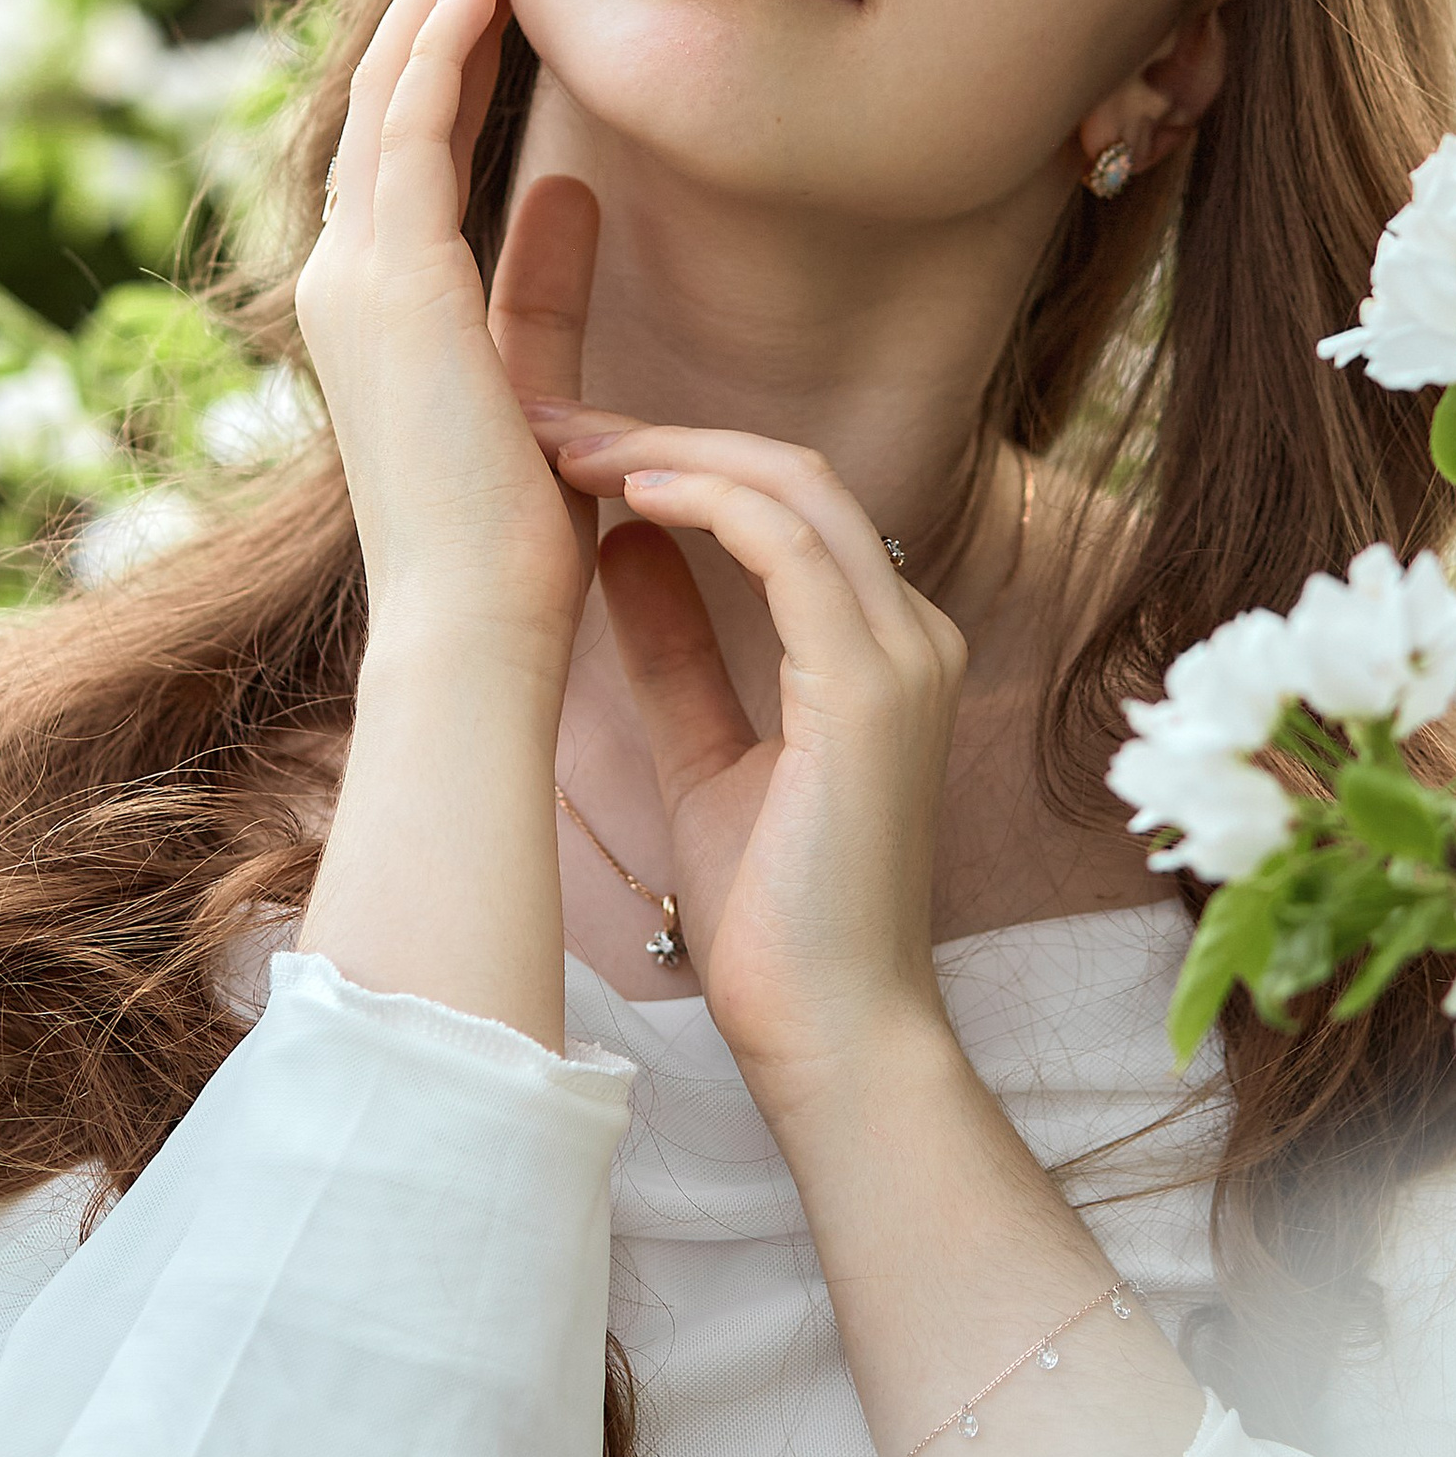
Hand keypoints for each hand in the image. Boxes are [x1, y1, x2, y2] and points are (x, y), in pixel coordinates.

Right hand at [295, 0, 601, 669]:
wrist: (480, 626)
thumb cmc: (516, 534)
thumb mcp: (536, 371)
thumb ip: (543, 278)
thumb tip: (574, 187)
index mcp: (378, 300)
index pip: (414, 133)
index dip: (458, 34)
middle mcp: (346, 275)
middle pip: (390, 85)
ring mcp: (353, 275)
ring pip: (391, 84)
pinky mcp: (386, 282)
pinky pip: (409, 128)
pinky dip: (445, 43)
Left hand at [536, 416, 969, 1099]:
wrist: (828, 1033)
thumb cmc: (772, 916)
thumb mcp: (702, 754)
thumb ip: (676, 649)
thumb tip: (620, 544)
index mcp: (877, 644)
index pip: (781, 499)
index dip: (672, 456)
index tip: (564, 449)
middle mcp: (908, 632)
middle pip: (785, 470)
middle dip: (657, 433)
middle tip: (546, 423)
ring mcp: (903, 654)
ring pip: (790, 487)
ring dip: (666, 451)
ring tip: (564, 447)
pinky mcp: (875, 690)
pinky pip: (791, 548)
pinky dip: (708, 501)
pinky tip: (624, 496)